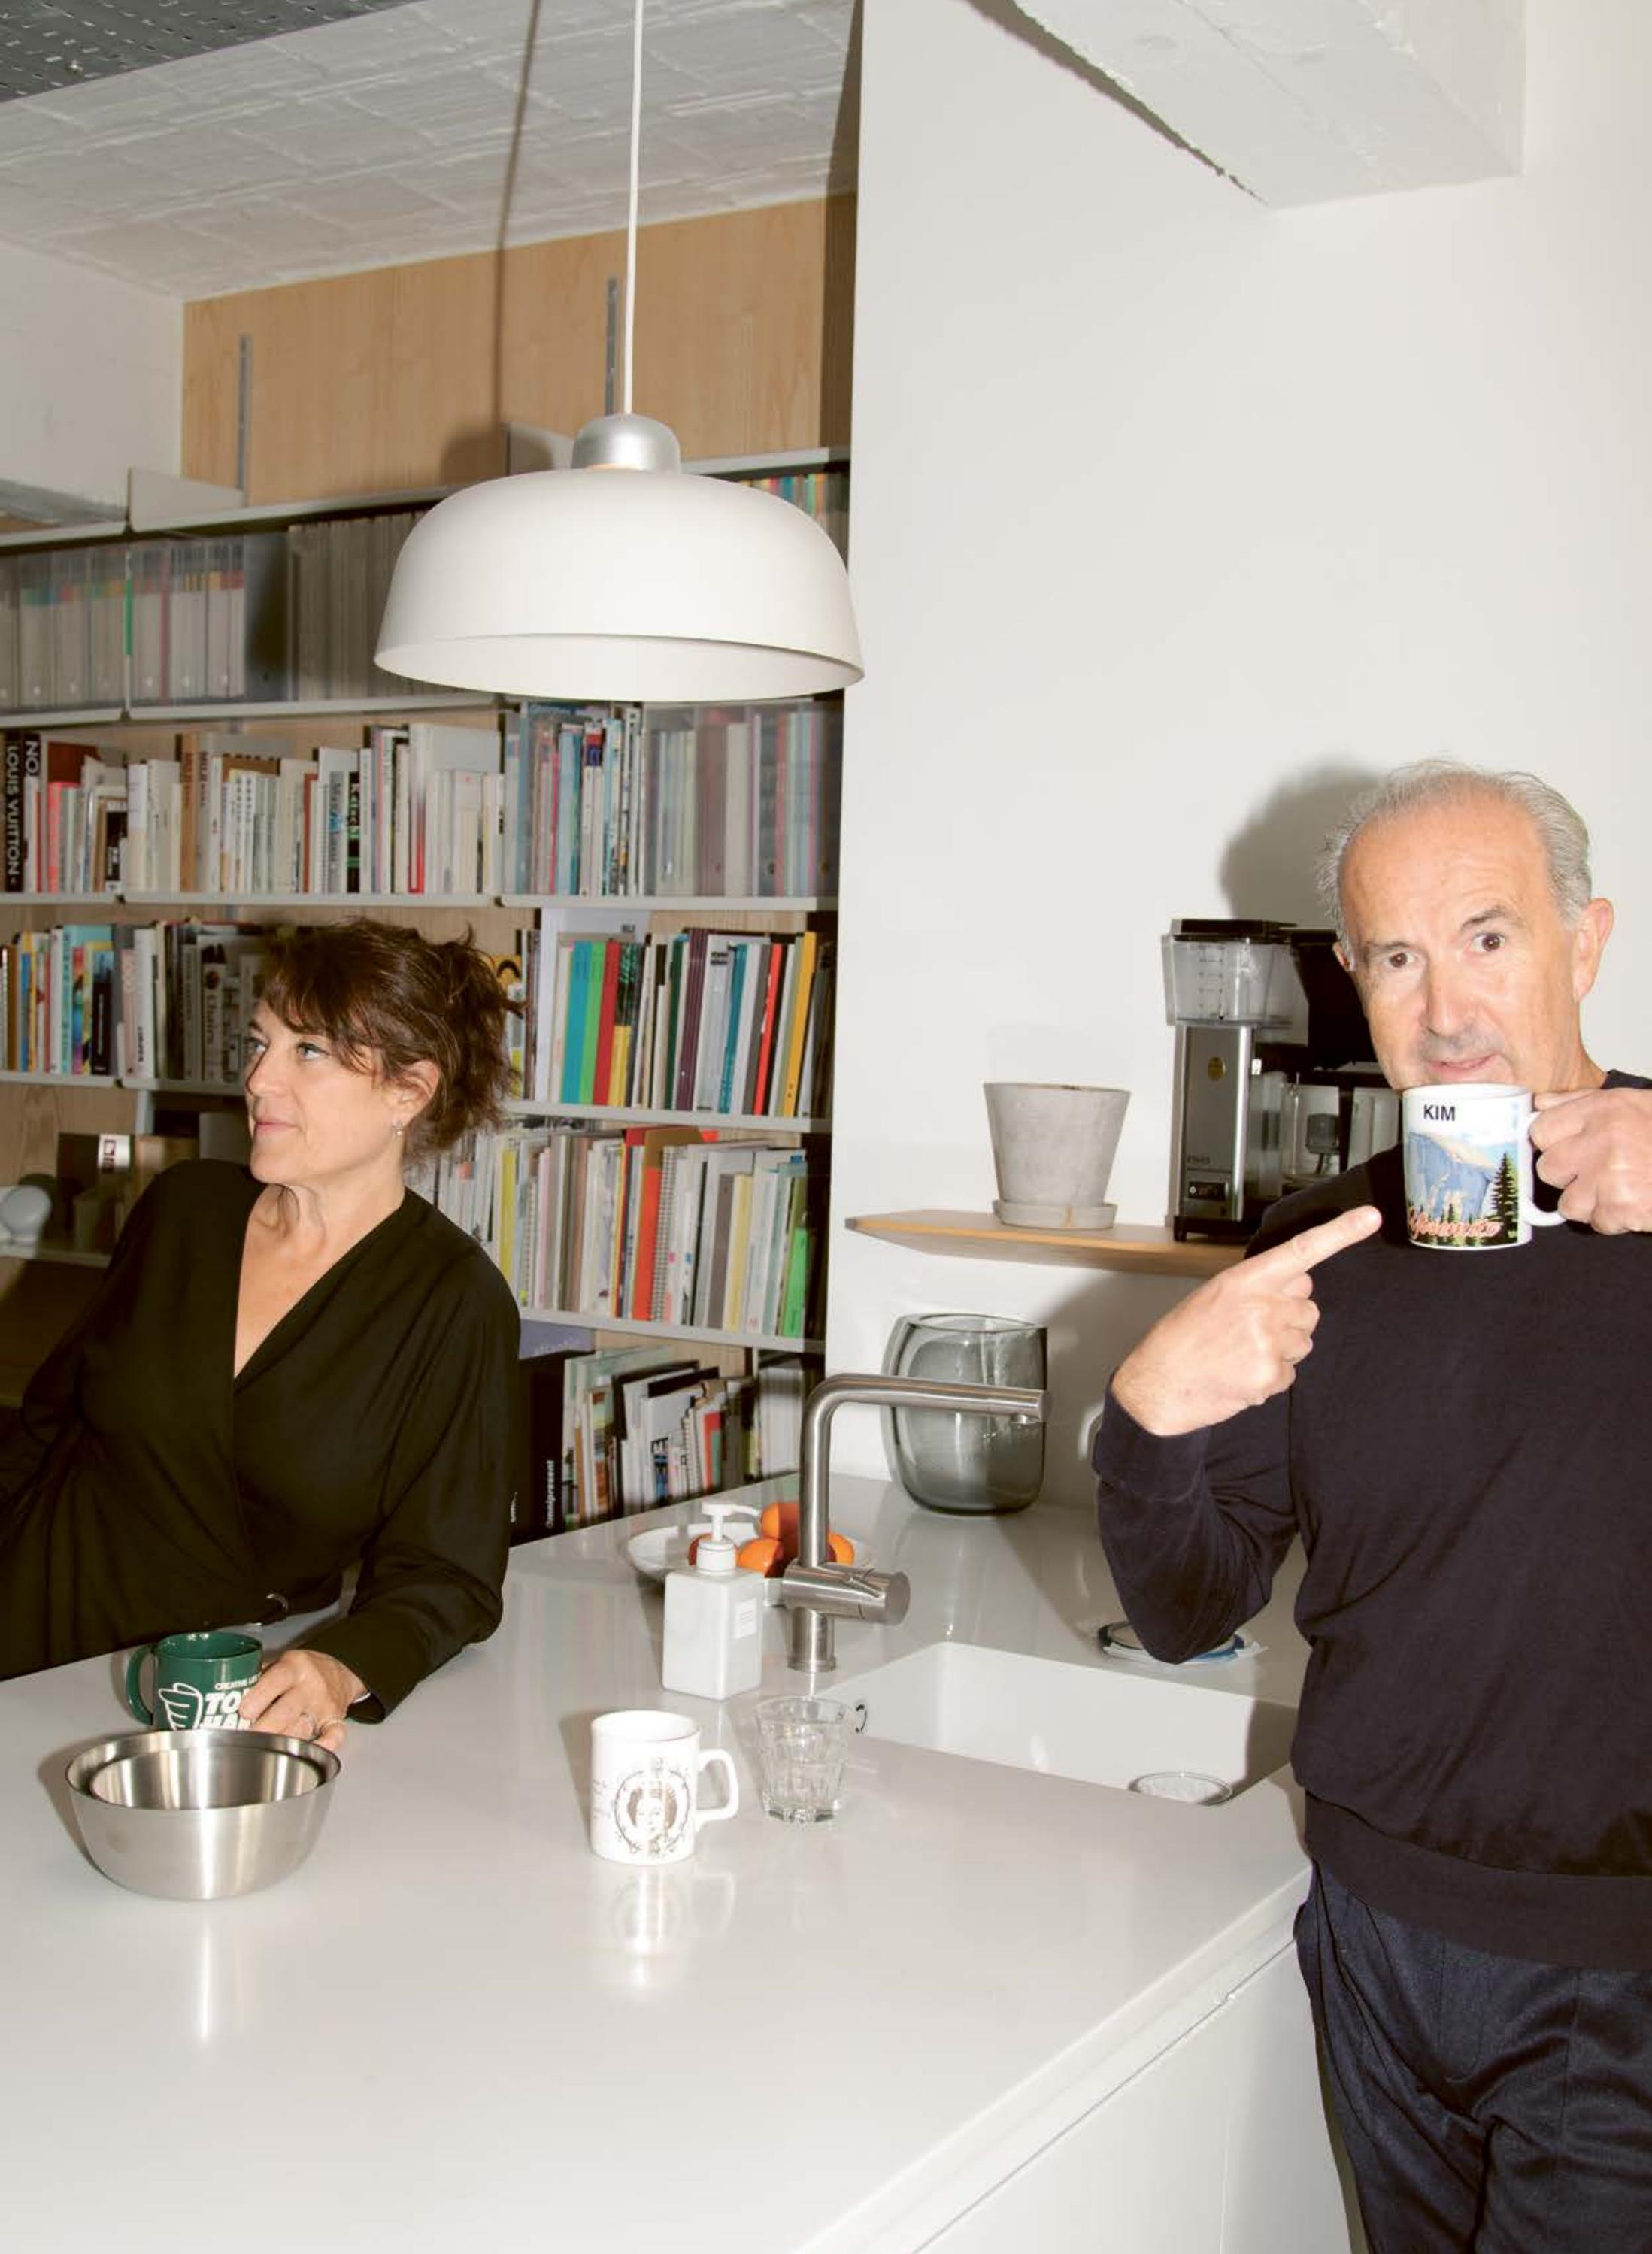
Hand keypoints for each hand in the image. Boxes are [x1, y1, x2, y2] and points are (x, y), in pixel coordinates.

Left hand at [238, 1648, 364, 1753]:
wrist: (338, 1671)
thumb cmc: (302, 1670)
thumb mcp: (282, 1663)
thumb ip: (258, 1676)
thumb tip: (223, 1693)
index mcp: (294, 1667)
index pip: (276, 1680)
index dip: (259, 1696)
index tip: (243, 1711)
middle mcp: (311, 1686)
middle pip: (287, 1710)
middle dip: (265, 1727)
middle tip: (246, 1737)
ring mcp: (324, 1705)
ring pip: (303, 1727)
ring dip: (282, 1741)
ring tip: (263, 1749)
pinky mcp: (335, 1720)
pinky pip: (334, 1735)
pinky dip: (324, 1746)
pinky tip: (309, 1752)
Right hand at [1111, 1205, 1381, 1436]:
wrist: (1160, 1384)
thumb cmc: (1182, 1339)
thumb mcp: (1214, 1296)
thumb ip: (1258, 1286)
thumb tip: (1299, 1285)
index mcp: (1244, 1280)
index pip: (1302, 1250)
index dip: (1340, 1233)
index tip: (1370, 1219)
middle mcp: (1260, 1306)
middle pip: (1309, 1309)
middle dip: (1289, 1321)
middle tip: (1251, 1331)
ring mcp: (1267, 1342)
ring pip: (1303, 1342)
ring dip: (1281, 1350)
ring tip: (1241, 1354)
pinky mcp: (1270, 1375)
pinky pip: (1291, 1374)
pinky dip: (1270, 1377)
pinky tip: (1241, 1374)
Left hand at [1531, 1087, 1651, 1233]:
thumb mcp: (1630, 1104)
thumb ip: (1579, 1103)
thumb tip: (1538, 1106)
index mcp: (1602, 1110)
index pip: (1541, 1130)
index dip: (1553, 1143)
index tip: (1568, 1149)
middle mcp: (1602, 1139)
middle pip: (1548, 1169)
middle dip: (1570, 1176)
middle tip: (1599, 1172)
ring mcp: (1611, 1176)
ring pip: (1568, 1203)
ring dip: (1591, 1202)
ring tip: (1620, 1188)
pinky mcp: (1623, 1207)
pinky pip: (1597, 1223)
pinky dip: (1615, 1220)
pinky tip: (1635, 1202)